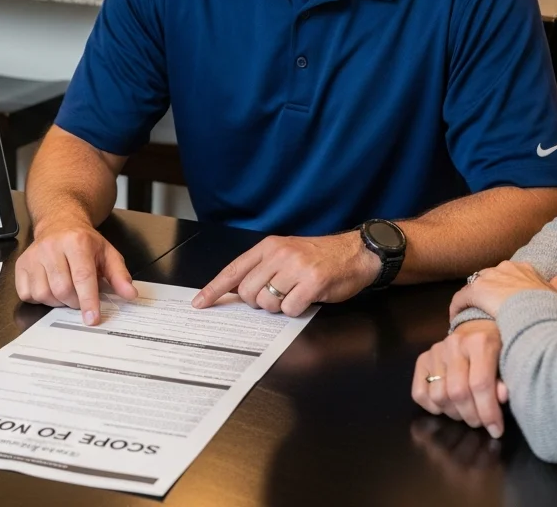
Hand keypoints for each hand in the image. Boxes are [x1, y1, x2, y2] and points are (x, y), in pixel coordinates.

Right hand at [14, 218, 136, 324]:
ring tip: (65, 289)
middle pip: (62, 289)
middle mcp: (52, 247)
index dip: (88, 301)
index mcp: (77, 242)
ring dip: (57, 301)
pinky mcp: (21, 265)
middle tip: (80, 297)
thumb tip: (131, 294)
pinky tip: (49, 286)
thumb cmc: (84, 242)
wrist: (59, 223)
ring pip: (44, 294)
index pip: (82, 277)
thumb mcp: (107, 253)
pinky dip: (40, 298)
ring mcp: (33, 256)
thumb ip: (119, 275)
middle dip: (74, 302)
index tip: (92, 319)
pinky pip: (27, 294)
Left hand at [190, 232, 379, 315]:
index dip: (214, 289)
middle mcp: (279, 255)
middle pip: (248, 292)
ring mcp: (296, 268)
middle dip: (259, 302)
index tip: (200, 303)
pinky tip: (307, 298)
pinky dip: (296, 310)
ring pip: (267, 303)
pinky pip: (290, 309)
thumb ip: (261, 268)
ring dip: (279, 307)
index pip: (233, 269)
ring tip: (295, 293)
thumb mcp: (286, 253)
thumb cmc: (319, 256)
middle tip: (278, 294)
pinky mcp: (312, 283)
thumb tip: (235, 291)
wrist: (356, 253)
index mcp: (269, 247)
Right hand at [412, 320, 508, 437]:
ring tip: (466, 413)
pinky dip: (433, 407)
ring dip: (454, 414)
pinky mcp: (422, 359)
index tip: (496, 431)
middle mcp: (454, 344)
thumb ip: (506, 380)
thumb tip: (501, 397)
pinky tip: (448, 406)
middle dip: (472, 416)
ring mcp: (435, 351)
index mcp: (480, 342)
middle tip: (481, 422)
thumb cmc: (499, 350)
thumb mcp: (509, 362)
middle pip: (457, 392)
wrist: (477, 330)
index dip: (488, 413)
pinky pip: (420, 394)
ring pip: (438, 396)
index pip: (480, 384)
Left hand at [448, 261, 556, 320]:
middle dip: (486, 292)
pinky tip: (455, 319)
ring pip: (474, 287)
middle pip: (489, 278)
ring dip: (471, 300)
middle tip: (485, 309)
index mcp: (524, 269)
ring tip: (469, 315)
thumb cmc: (549, 308)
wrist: (538, 313)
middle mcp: (505, 268)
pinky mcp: (476, 290)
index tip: (502, 300)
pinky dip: (457, 308)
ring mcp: (490, 277)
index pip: (507, 274)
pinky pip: (460, 298)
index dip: (503, 287)